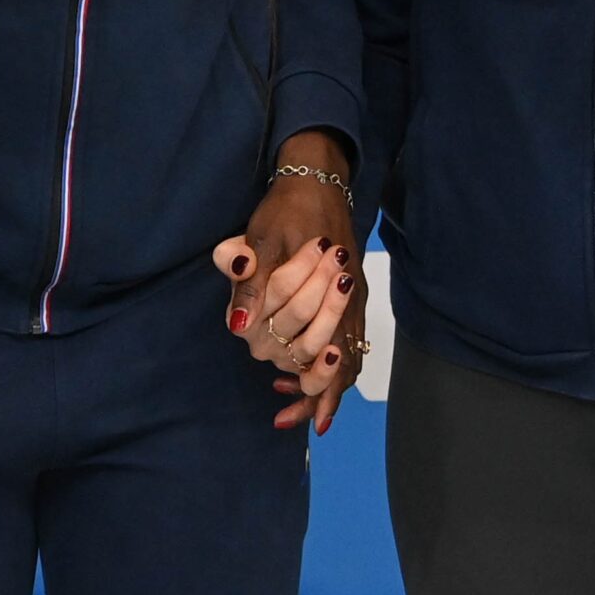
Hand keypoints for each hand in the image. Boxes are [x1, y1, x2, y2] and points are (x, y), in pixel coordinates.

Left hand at [213, 129, 363, 430]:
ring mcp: (355, 295)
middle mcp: (352, 299)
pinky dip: (331, 357)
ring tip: (300, 410)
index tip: (285, 414)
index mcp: (335, 290)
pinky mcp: (352, 290)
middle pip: (345, 364)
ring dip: (325, 382)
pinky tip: (308, 362)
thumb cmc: (289, 207)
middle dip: (315, 394)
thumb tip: (239, 325)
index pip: (333, 355)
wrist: (318, 175)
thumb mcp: (263, 238)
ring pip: (350, 353)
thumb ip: (253, 281)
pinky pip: (349, 335)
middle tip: (286, 419)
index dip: (312, 390)